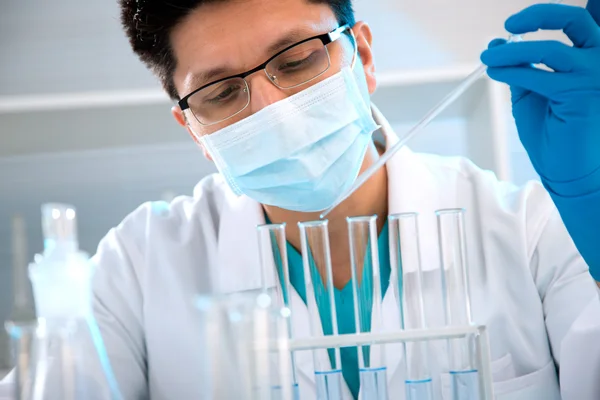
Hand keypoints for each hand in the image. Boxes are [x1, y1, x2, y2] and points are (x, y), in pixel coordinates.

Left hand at [481, 3, 599, 196]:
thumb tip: (497, 43)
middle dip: (540, 15)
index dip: (550, 14)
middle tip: (510, 26)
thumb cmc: (554, 133)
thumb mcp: (532, 91)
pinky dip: (513, 71)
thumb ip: (520, 65)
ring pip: (551, 48)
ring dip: (512, 52)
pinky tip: (496, 72)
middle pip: (576, 19)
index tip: (515, 25)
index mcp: (592, 56)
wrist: (568, 170)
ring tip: (489, 60)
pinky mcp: (584, 94)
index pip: (580, 21)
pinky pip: (540, 75)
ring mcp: (596, 76)